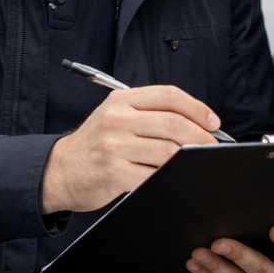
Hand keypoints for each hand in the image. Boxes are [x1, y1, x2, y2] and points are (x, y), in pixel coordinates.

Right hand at [41, 85, 219, 213]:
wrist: (59, 171)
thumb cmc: (95, 145)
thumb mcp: (115, 116)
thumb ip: (148, 114)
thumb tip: (196, 123)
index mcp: (121, 100)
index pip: (169, 95)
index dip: (198, 108)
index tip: (213, 122)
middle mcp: (117, 119)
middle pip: (174, 123)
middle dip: (202, 137)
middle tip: (212, 146)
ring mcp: (114, 146)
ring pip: (168, 151)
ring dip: (189, 158)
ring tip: (195, 162)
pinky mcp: (114, 172)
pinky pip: (154, 175)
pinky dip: (171, 177)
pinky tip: (176, 177)